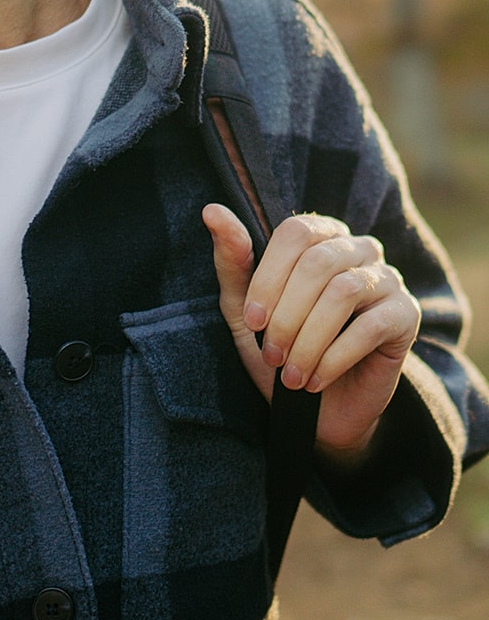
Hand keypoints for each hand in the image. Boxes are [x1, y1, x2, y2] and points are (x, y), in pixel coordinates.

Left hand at [202, 206, 418, 462]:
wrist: (317, 409)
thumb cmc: (278, 349)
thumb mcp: (244, 308)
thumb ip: (232, 260)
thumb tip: (212, 210)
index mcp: (320, 236)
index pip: (295, 232)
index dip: (269, 276)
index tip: (252, 320)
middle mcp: (359, 248)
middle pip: (319, 263)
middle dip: (287, 315)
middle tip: (271, 355)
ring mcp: (388, 279)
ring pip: (344, 292)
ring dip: (308, 339)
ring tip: (290, 374)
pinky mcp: (406, 315)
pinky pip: (370, 326)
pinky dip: (334, 357)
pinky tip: (315, 380)